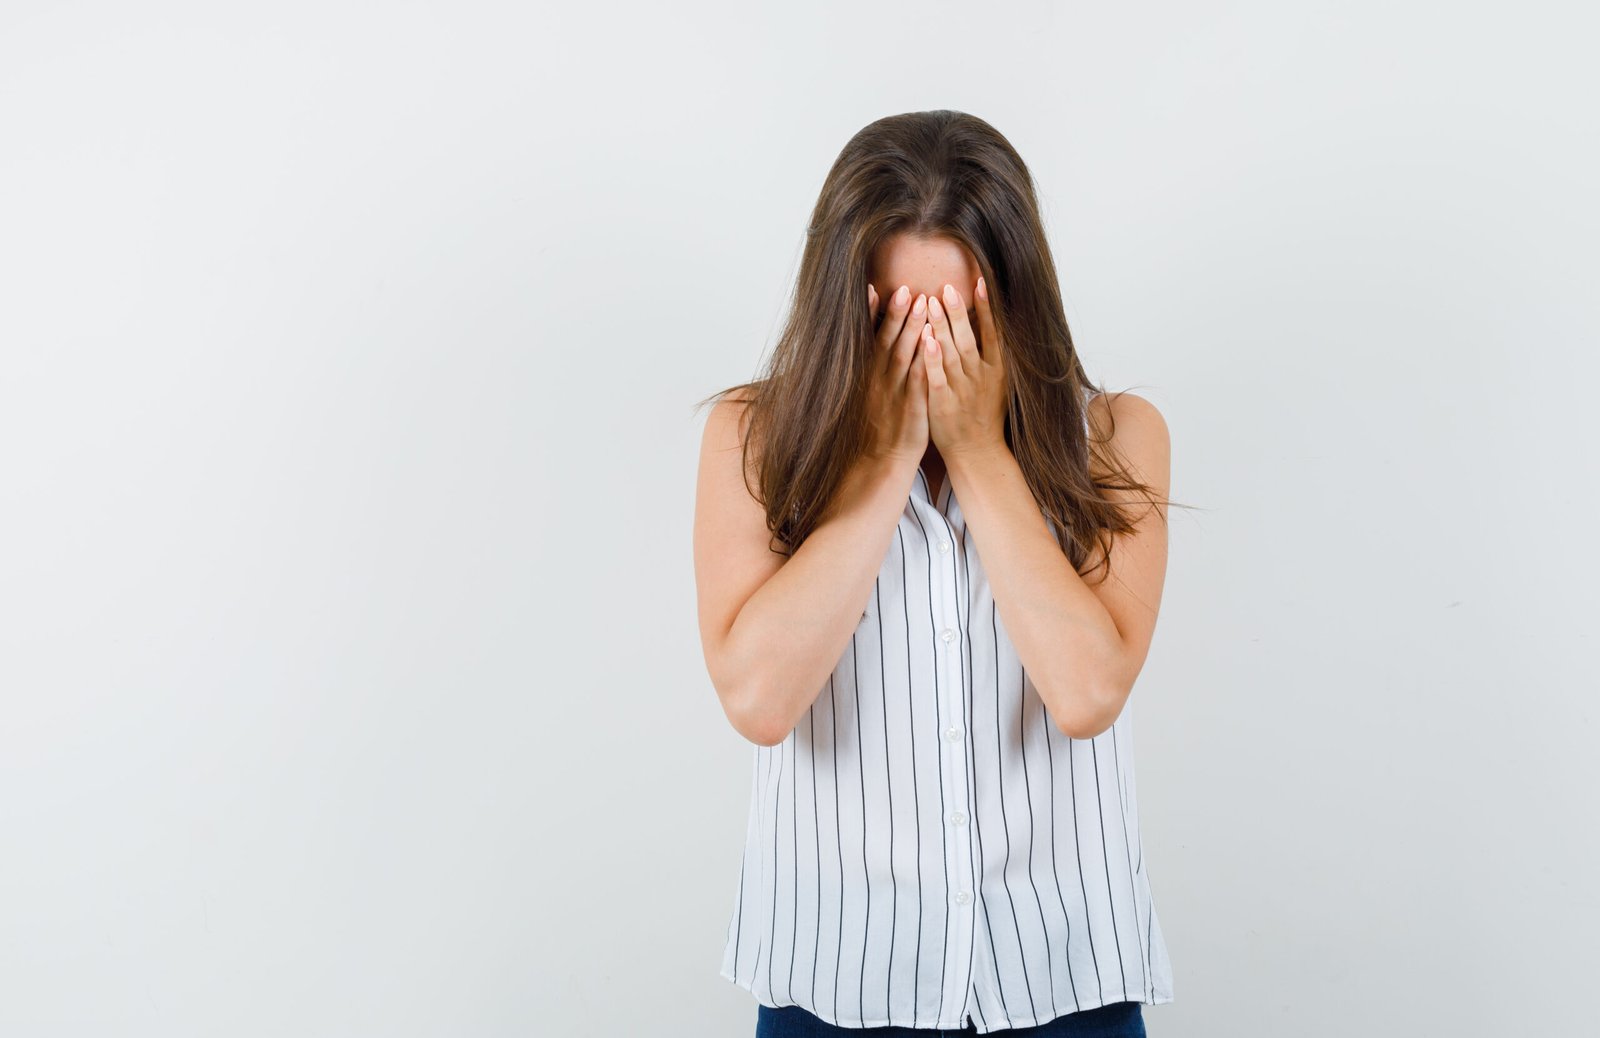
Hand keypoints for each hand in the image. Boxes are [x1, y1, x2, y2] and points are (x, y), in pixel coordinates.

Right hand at [863, 282, 930, 464]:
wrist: (880, 461)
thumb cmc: (878, 425)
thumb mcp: (869, 394)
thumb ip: (873, 367)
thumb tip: (875, 340)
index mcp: (867, 376)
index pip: (869, 339)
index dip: (872, 315)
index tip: (873, 289)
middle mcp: (879, 381)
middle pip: (888, 342)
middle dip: (897, 315)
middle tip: (906, 289)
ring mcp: (895, 394)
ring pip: (904, 356)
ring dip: (913, 330)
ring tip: (923, 304)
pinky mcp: (912, 408)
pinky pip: (920, 380)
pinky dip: (925, 360)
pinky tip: (933, 343)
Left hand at [920, 278, 1008, 458]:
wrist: (977, 452)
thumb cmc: (985, 414)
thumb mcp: (999, 383)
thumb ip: (994, 354)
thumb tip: (994, 322)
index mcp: (996, 370)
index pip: (992, 333)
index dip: (986, 308)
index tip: (979, 282)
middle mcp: (980, 377)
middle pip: (968, 339)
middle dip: (957, 313)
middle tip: (946, 288)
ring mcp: (962, 390)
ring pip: (951, 354)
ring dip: (941, 328)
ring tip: (930, 303)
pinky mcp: (943, 404)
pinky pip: (936, 378)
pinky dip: (932, 359)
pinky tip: (924, 340)